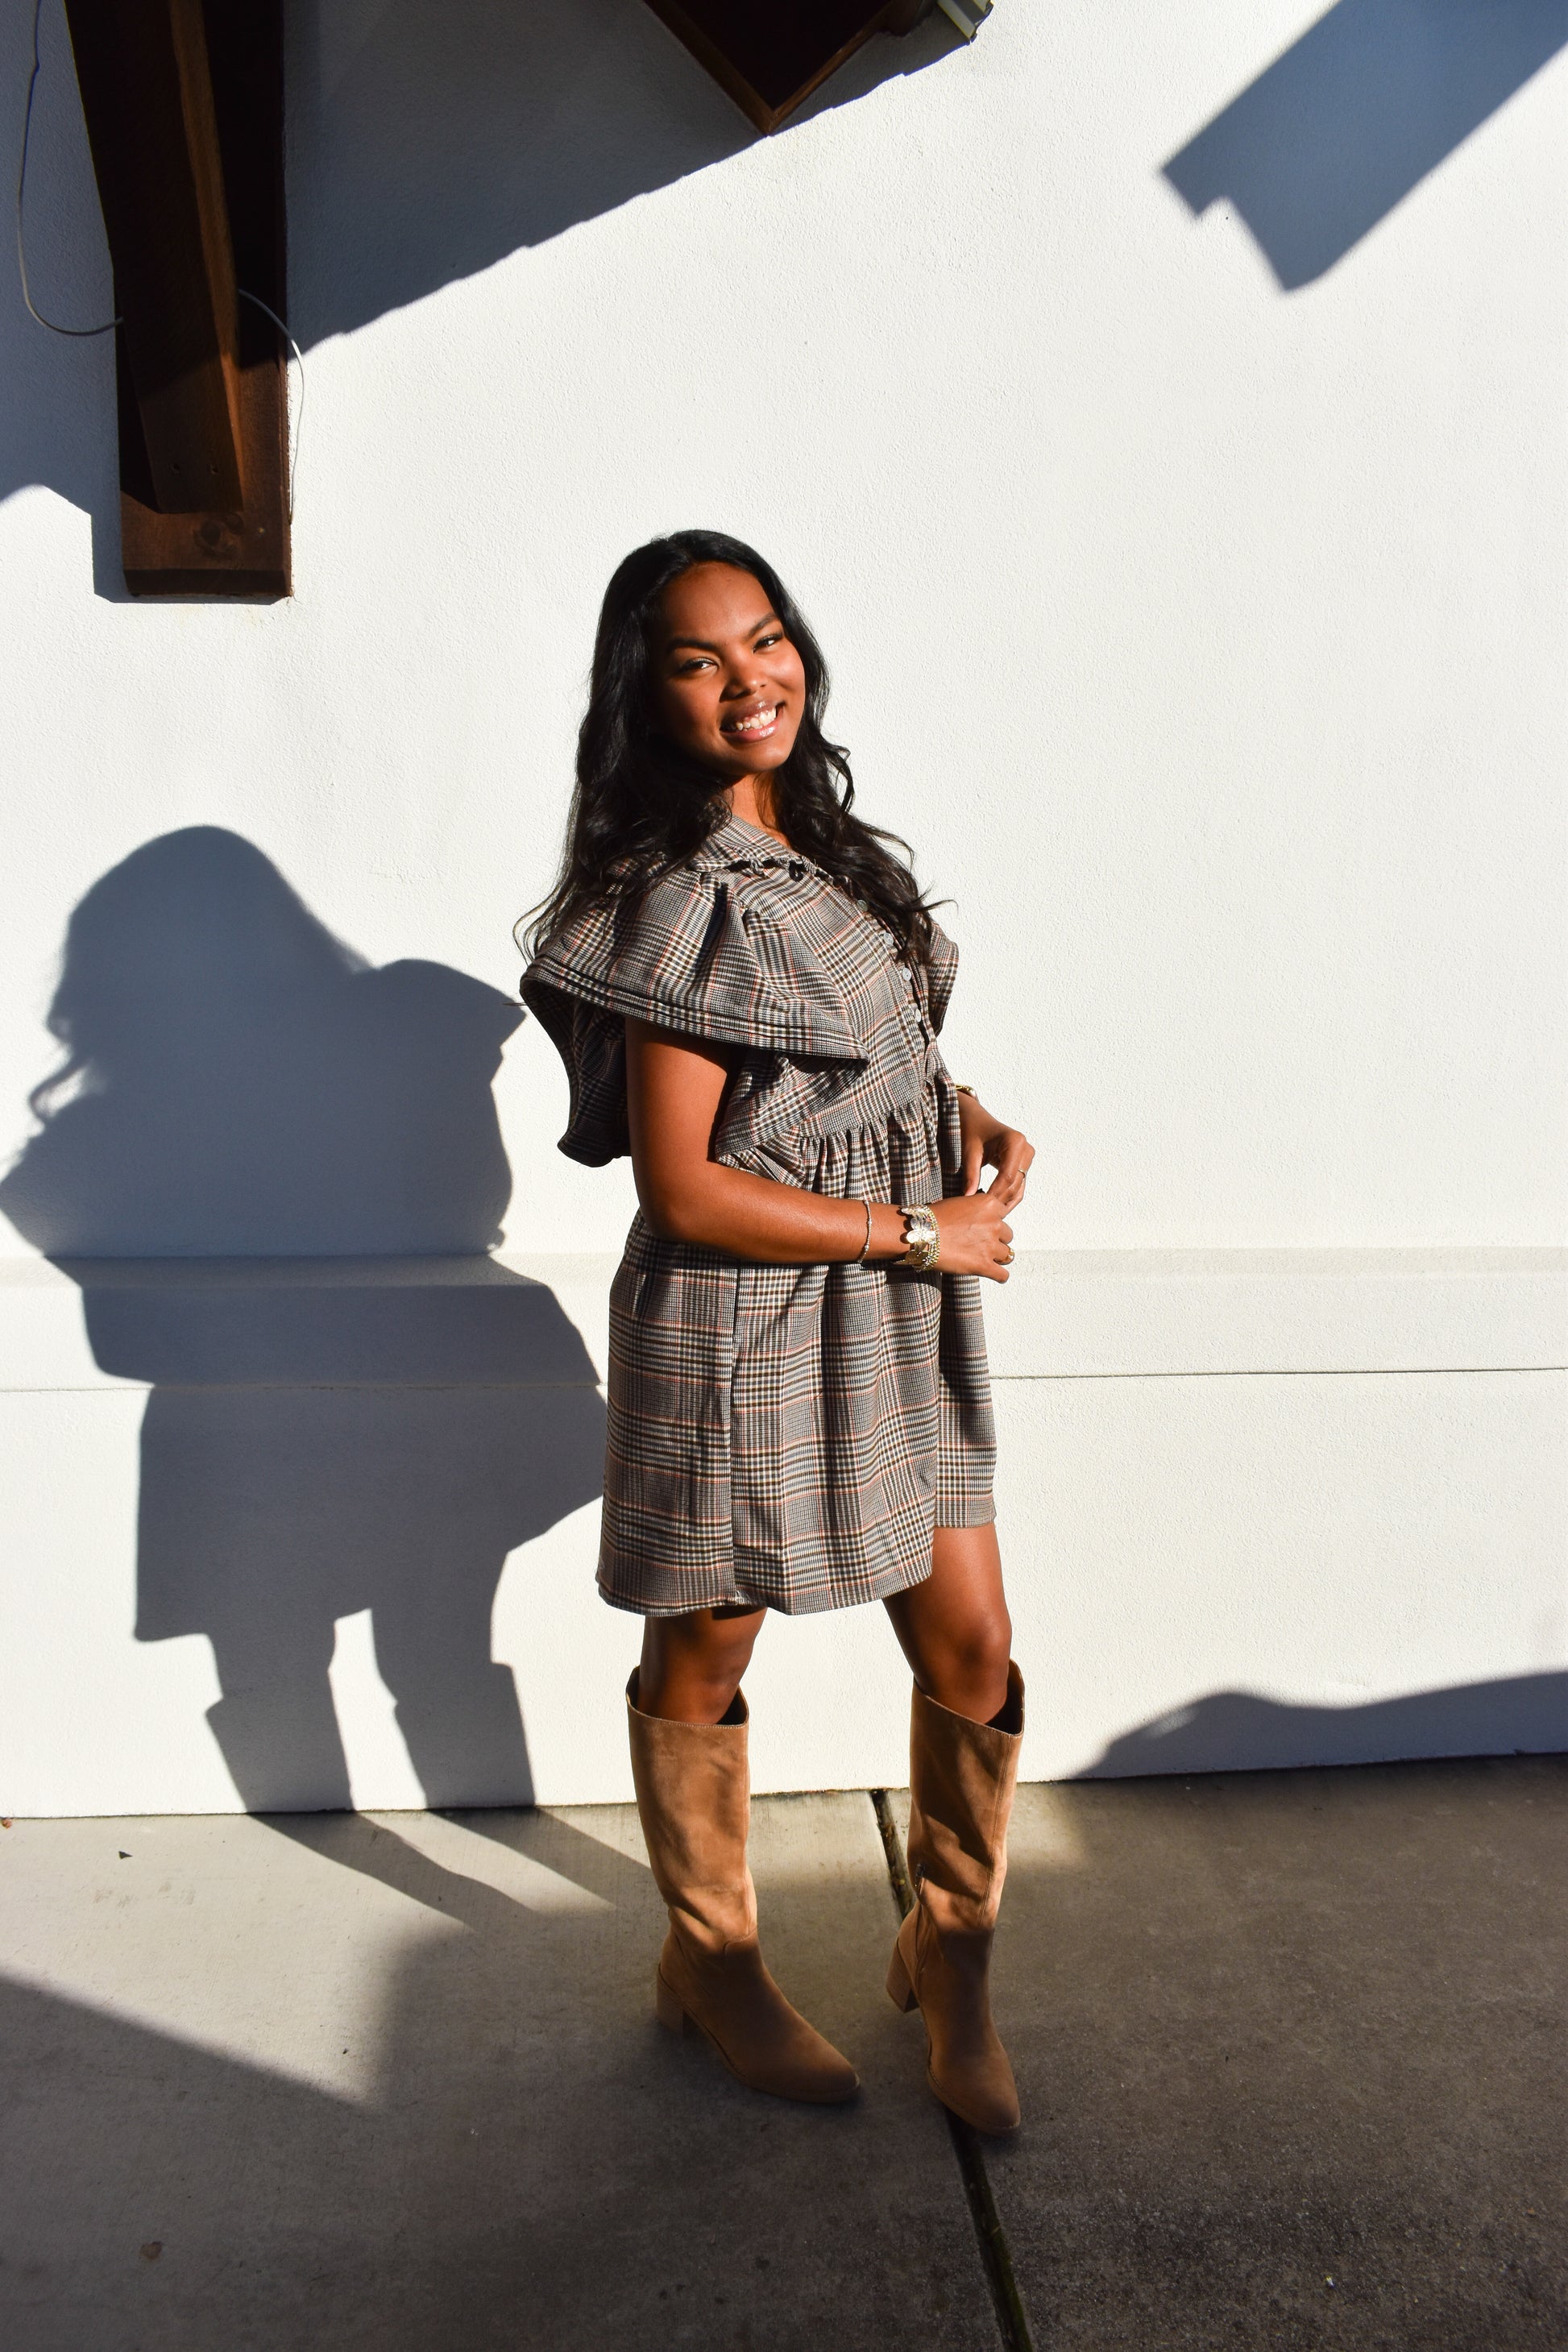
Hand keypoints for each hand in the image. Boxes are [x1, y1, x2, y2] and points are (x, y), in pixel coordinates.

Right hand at [930, 1187, 1014, 1281]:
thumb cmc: (933, 1218)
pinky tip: (992, 1273)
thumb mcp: (960, 1203)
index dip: (993, 1222)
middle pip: (1008, 1236)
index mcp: (990, 1205)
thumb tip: (982, 1220)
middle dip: (996, 1240)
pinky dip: (999, 1275)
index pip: (1004, 1215)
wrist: (920, 1234)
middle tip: (979, 1244)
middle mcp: (994, 1224)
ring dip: (997, 1257)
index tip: (982, 1227)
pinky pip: (1003, 1275)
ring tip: (982, 1258)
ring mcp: (990, 1246)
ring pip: (1007, 1255)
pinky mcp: (984, 1266)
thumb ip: (977, 1210)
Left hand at [958, 1093, 1034, 1208]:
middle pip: (1015, 1183)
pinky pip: (1018, 1184)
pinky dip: (1007, 1196)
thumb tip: (968, 1199)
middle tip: (984, 1215)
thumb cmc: (971, 1130)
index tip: (981, 1207)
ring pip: (1019, 1187)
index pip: (1007, 1176)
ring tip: (989, 1215)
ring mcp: (1027, 1157)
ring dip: (1005, 1201)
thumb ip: (970, 1175)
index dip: (995, 1194)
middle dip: (1000, 1200)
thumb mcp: (969, 1152)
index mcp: (1015, 1142)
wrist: (975, 1118)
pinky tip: (994, 1207)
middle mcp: (1026, 1149)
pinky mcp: (1024, 1164)